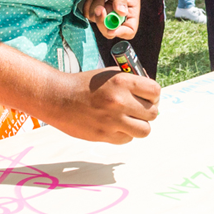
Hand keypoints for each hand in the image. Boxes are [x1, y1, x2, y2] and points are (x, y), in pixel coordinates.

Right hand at [36, 68, 160, 143]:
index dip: (154, 95)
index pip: (155, 91)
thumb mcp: (109, 74)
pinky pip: (127, 139)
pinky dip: (125, 134)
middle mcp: (119, 101)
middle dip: (149, 111)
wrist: (57, 97)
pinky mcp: (103, 135)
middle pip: (153, 113)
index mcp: (122, 82)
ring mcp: (112, 121)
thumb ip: (132, 81)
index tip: (149, 97)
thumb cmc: (85, 84)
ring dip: (140, 126)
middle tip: (140, 110)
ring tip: (130, 120)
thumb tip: (153, 93)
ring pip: (144, 131)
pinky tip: (116, 126)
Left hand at [87, 0, 139, 39]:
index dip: (120, 32)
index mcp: (130, 12)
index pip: (129, 30)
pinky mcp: (94, 9)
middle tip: (100, 7)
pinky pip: (88, 14)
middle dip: (102, 19)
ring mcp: (105, 13)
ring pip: (96, 20)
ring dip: (96, 5)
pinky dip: (89, 4)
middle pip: (109, 30)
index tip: (111, 28)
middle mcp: (117, 15)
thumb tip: (121, 12)